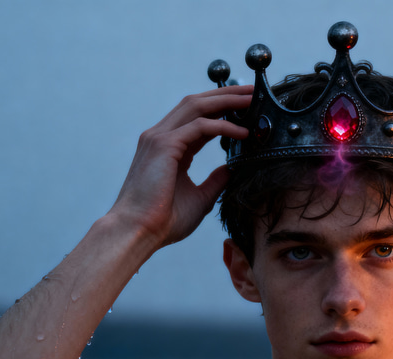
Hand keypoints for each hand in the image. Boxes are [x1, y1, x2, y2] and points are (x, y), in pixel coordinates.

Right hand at [109, 85, 251, 247]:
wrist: (139, 232)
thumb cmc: (164, 221)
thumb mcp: (200, 198)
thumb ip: (216, 181)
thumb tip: (234, 169)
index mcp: (168, 148)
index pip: (198, 119)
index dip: (222, 110)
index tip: (246, 108)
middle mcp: (161, 137)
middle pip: (197, 104)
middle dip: (226, 95)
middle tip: (254, 92)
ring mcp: (160, 138)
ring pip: (197, 107)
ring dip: (226, 100)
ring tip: (252, 99)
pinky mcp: (164, 146)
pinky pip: (200, 127)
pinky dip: (223, 125)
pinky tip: (243, 131)